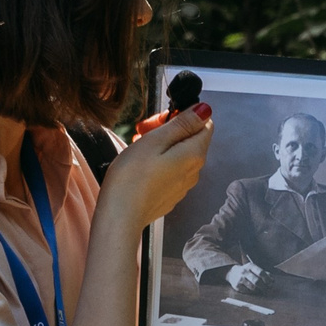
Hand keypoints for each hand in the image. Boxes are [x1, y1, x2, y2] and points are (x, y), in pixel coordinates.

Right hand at [104, 106, 210, 228]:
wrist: (120, 215)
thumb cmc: (133, 176)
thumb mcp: (155, 140)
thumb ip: (182, 124)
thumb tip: (205, 110)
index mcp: (194, 154)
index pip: (205, 124)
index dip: (184, 115)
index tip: (162, 118)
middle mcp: (195, 171)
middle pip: (190, 139)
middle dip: (169, 129)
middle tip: (144, 130)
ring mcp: (184, 185)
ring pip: (179, 154)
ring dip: (161, 145)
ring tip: (137, 145)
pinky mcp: (171, 194)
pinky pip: (171, 169)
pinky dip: (159, 161)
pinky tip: (140, 163)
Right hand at [225, 261, 270, 293]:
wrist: (232, 273)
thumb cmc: (248, 272)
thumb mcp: (255, 269)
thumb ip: (265, 274)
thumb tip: (273, 280)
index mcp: (251, 266)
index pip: (261, 272)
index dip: (267, 279)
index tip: (270, 284)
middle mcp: (244, 271)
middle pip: (257, 281)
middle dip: (263, 287)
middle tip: (266, 290)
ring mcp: (240, 278)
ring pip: (252, 287)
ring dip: (258, 290)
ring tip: (259, 290)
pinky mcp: (236, 285)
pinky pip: (247, 291)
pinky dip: (251, 292)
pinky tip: (251, 290)